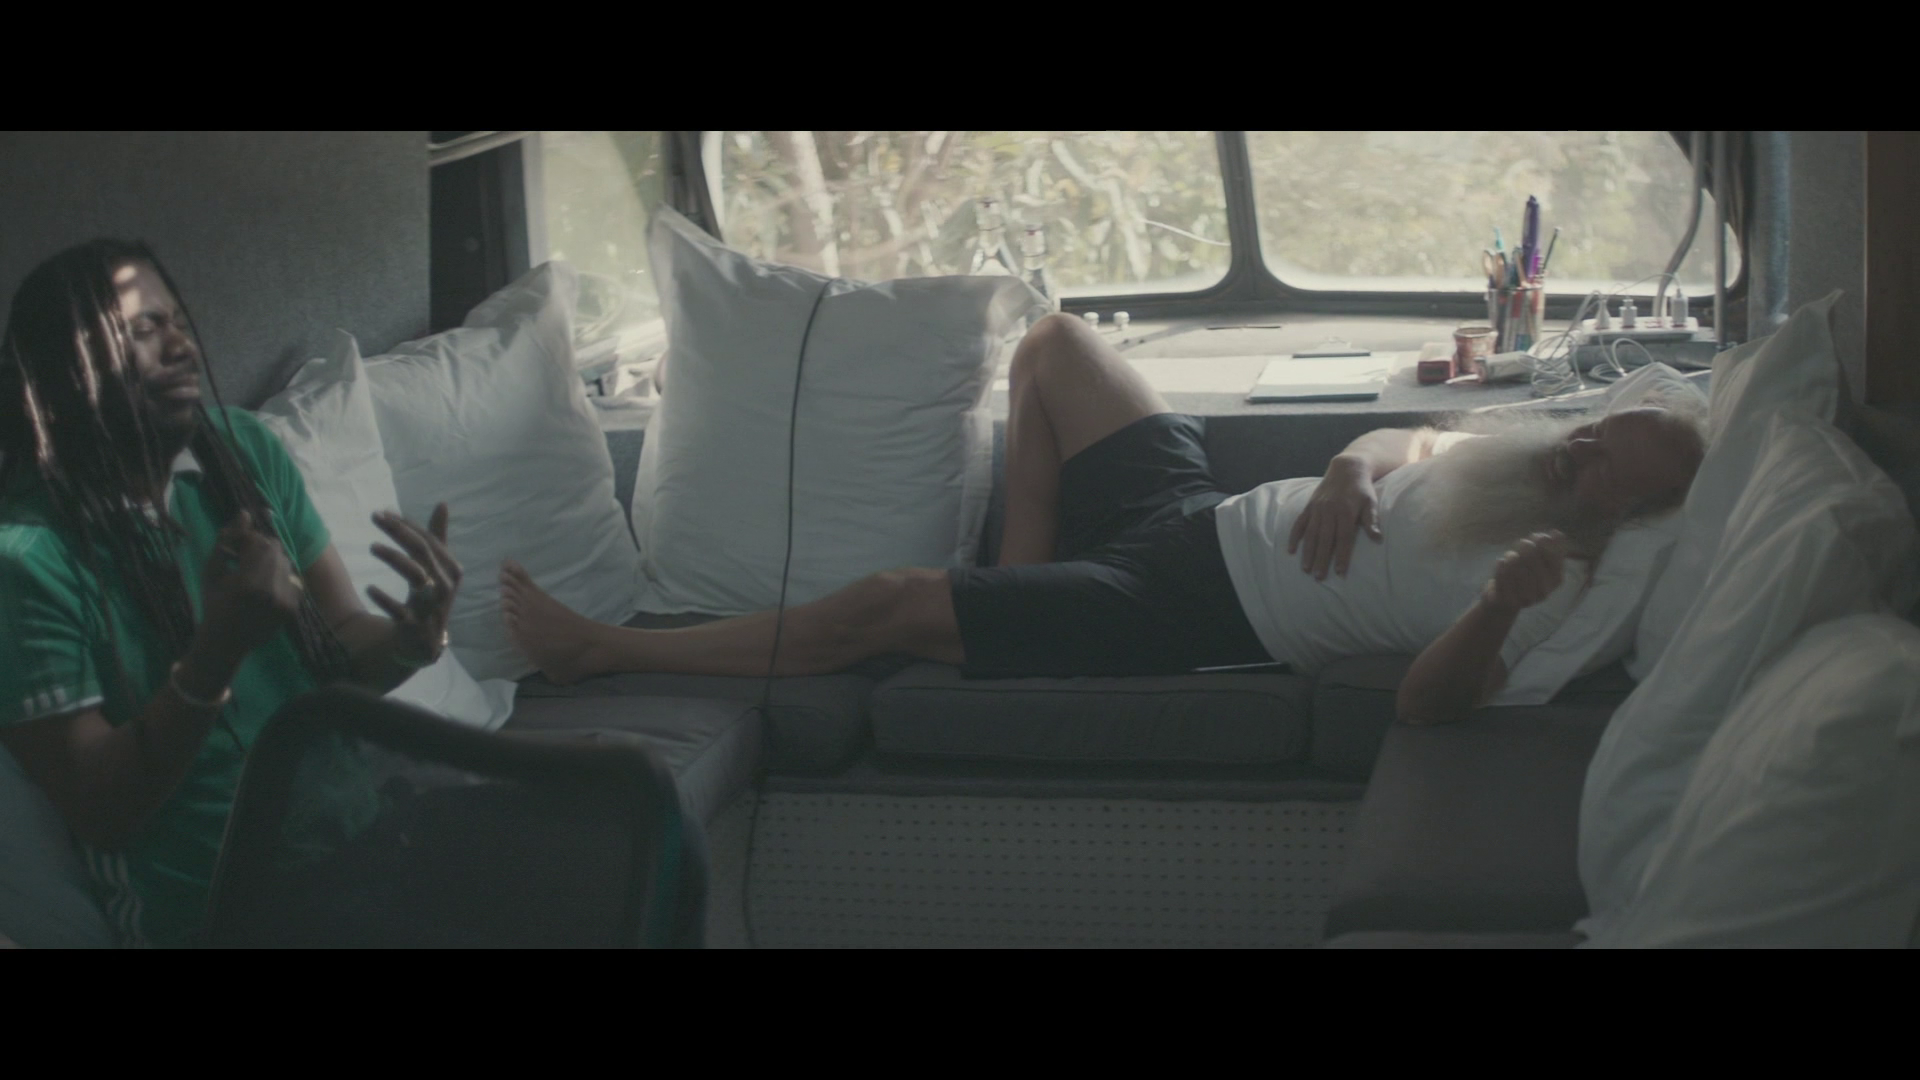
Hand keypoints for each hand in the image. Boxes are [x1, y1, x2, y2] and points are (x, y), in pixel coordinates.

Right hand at [197, 510, 302, 660]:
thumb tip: (244, 513)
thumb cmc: (213, 605)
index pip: (259, 543)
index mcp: (248, 583)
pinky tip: (263, 585)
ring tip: (251, 570)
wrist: (226, 643)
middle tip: (243, 556)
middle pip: (275, 550)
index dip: (247, 538)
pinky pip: (292, 579)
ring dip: (270, 560)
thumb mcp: (212, 572)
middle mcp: (271, 591)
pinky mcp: (294, 608)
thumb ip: (226, 541)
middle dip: (259, 547)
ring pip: (285, 563)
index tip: (235, 545)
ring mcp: (286, 601)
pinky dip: (279, 576)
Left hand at [367, 504, 461, 664]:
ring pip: (415, 575)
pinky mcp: (416, 625)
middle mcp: (445, 585)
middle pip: (422, 551)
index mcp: (450, 569)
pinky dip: (384, 598)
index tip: (383, 513)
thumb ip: (437, 538)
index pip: (428, 539)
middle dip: (398, 531)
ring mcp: (432, 606)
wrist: (424, 643)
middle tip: (374, 516)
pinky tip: (370, 588)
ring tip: (372, 547)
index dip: (406, 524)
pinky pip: (399, 609)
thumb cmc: (429, 598)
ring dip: (393, 558)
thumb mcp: (435, 569)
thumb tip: (442, 504)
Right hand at [1287, 456, 1380, 579]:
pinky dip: (1294, 537)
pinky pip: (1299, 523)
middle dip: (1321, 559)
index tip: (1339, 572)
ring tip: (1306, 569)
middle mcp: (1330, 511)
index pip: (1344, 538)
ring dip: (1307, 552)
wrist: (1347, 469)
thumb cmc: (1361, 490)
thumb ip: (1372, 520)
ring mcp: (1317, 509)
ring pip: (1311, 534)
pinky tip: (1291, 550)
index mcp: (1346, 512)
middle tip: (1319, 577)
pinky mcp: (1309, 506)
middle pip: (1325, 539)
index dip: (1341, 556)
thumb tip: (1378, 539)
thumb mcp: (1371, 502)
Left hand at [1482, 531, 1567, 615]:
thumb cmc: (1526, 577)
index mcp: (1556, 580)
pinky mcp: (1507, 600)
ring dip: (1512, 555)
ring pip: (1515, 564)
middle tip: (1521, 543)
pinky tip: (1501, 562)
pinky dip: (1500, 565)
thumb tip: (1557, 533)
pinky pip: (1502, 575)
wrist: (1506, 602)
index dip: (1542, 541)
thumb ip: (1551, 548)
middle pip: (1531, 557)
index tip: (1536, 536)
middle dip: (1526, 545)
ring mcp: (1526, 597)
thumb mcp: (1542, 563)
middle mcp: (1544, 591)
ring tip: (1511, 555)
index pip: (1552, 554)